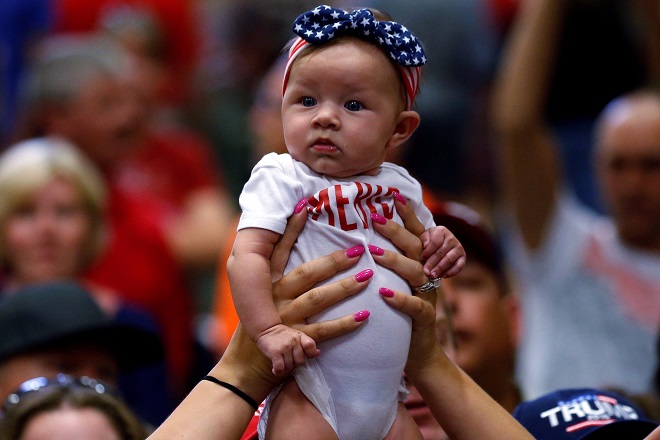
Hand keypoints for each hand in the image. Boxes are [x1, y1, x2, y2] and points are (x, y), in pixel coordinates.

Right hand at [218, 207, 372, 400]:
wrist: (243, 369)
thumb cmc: (256, 333)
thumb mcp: (261, 302)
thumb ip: (280, 284)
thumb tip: (301, 261)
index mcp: (267, 285)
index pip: (281, 250)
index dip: (292, 229)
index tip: (306, 207)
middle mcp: (275, 298)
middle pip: (308, 272)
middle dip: (334, 260)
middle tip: (359, 249)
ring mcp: (285, 319)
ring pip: (319, 298)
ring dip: (345, 287)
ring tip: (368, 277)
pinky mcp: (294, 341)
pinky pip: (324, 330)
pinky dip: (345, 324)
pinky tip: (364, 317)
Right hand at [256, 323, 316, 375]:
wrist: (266, 329)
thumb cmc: (283, 335)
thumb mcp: (297, 336)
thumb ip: (307, 345)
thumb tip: (318, 353)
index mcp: (300, 336)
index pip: (310, 346)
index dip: (310, 354)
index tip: (305, 356)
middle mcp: (293, 341)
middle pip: (300, 361)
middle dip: (294, 363)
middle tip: (288, 360)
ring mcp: (284, 347)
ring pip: (289, 366)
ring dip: (285, 368)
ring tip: (281, 363)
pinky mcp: (275, 353)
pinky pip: (280, 368)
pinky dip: (278, 371)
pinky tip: (275, 369)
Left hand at [369, 199, 445, 375]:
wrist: (418, 355)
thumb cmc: (397, 315)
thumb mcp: (393, 284)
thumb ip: (385, 263)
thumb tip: (361, 238)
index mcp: (419, 265)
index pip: (416, 235)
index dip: (407, 216)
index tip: (394, 196)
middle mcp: (427, 277)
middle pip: (416, 248)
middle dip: (396, 231)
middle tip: (375, 218)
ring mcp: (428, 297)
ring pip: (417, 273)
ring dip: (395, 261)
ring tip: (374, 253)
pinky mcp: (425, 320)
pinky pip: (416, 307)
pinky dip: (400, 299)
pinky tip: (384, 293)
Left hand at [420, 226, 465, 278]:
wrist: (440, 240)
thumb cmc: (430, 239)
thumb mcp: (425, 236)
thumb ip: (424, 239)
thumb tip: (425, 246)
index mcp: (441, 231)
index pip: (435, 242)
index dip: (428, 251)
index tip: (421, 259)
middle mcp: (451, 238)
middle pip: (441, 252)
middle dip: (432, 263)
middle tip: (426, 272)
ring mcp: (458, 247)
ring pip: (449, 259)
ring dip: (440, 268)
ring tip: (433, 275)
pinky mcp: (463, 256)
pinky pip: (459, 265)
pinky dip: (452, 272)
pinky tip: (443, 276)